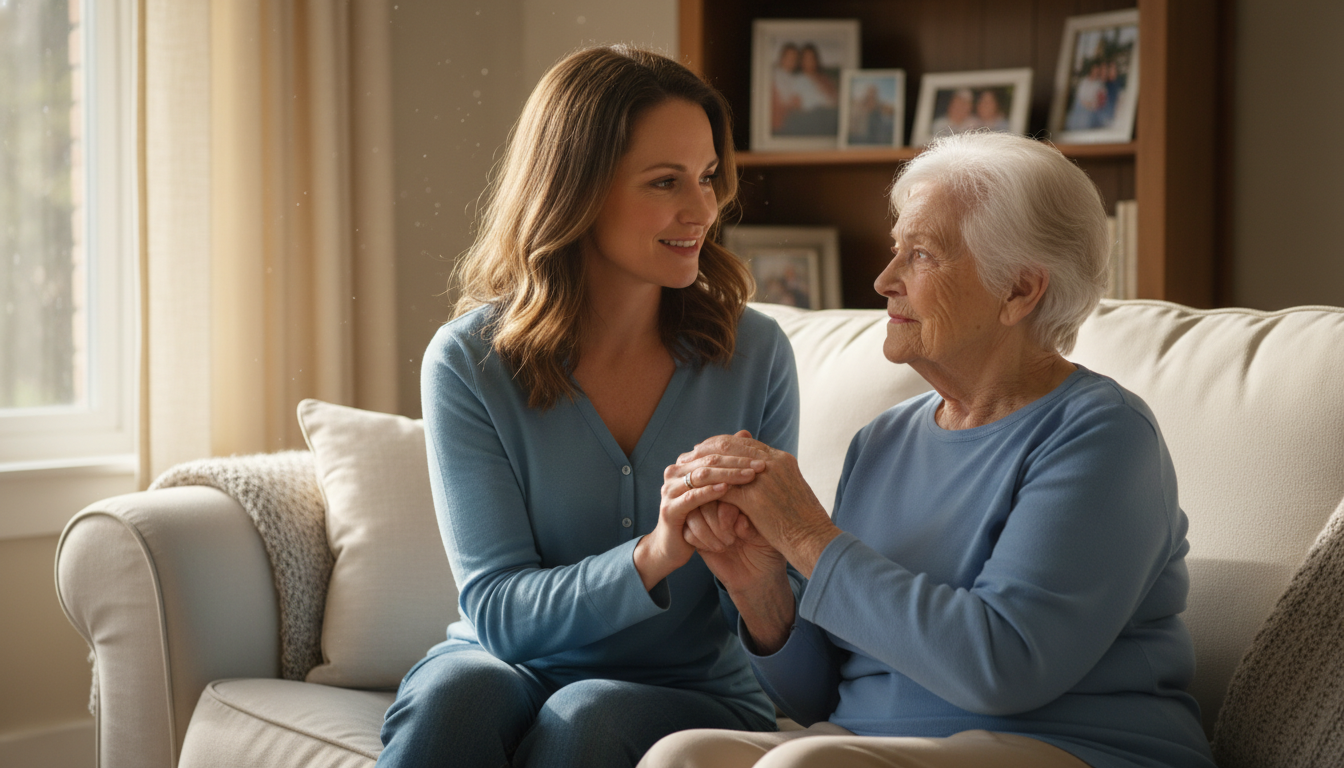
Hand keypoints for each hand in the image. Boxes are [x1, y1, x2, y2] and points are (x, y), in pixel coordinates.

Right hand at [633, 443, 764, 591]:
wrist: (674, 548)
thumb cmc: (701, 517)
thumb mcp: (718, 488)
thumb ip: (728, 463)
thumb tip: (746, 432)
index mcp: (685, 463)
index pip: (715, 450)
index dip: (740, 453)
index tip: (765, 457)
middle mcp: (674, 472)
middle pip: (710, 460)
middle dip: (738, 463)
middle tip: (761, 466)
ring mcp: (669, 490)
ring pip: (702, 476)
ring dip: (727, 476)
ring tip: (750, 476)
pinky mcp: (669, 509)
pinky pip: (692, 498)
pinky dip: (710, 492)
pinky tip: (726, 490)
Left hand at [679, 434, 839, 577]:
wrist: (815, 541)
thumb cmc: (807, 523)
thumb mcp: (793, 492)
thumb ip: (776, 480)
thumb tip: (759, 474)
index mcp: (783, 460)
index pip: (746, 443)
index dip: (725, 445)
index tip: (709, 448)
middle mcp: (774, 463)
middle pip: (732, 445)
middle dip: (709, 449)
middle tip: (692, 453)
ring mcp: (764, 479)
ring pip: (724, 463)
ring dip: (705, 467)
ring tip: (690, 473)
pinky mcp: (755, 499)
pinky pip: (723, 490)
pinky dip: (708, 490)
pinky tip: (696, 495)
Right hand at [684, 501, 785, 594]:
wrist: (758, 575)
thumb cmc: (767, 550)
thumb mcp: (765, 534)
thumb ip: (752, 523)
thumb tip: (738, 518)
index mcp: (740, 498)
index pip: (724, 489)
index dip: (728, 507)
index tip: (741, 522)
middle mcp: (720, 504)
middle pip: (705, 499)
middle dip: (716, 520)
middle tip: (732, 538)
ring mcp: (707, 520)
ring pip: (693, 515)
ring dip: (708, 531)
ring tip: (727, 544)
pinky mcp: (696, 537)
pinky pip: (688, 533)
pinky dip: (701, 541)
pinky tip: (716, 549)